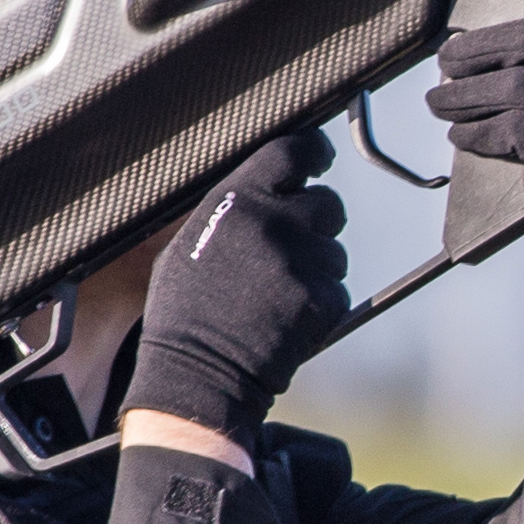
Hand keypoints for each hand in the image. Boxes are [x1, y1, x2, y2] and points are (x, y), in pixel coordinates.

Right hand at [123, 129, 349, 443]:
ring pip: (335, 250)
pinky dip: (320, 304)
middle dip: (318, 222)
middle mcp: (274, 222)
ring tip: (277, 296)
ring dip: (317, 269)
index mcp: (237, 200)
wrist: (199, 373)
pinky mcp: (322, 298)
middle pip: (327, 202)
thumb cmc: (186, 312)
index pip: (293, 150)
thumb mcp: (191, 242)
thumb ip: (233, 209)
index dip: (313, 152)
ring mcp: (302, 261)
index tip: (320, 159)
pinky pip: (337, 290)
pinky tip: (286, 319)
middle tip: (295, 249)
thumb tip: (267, 186)